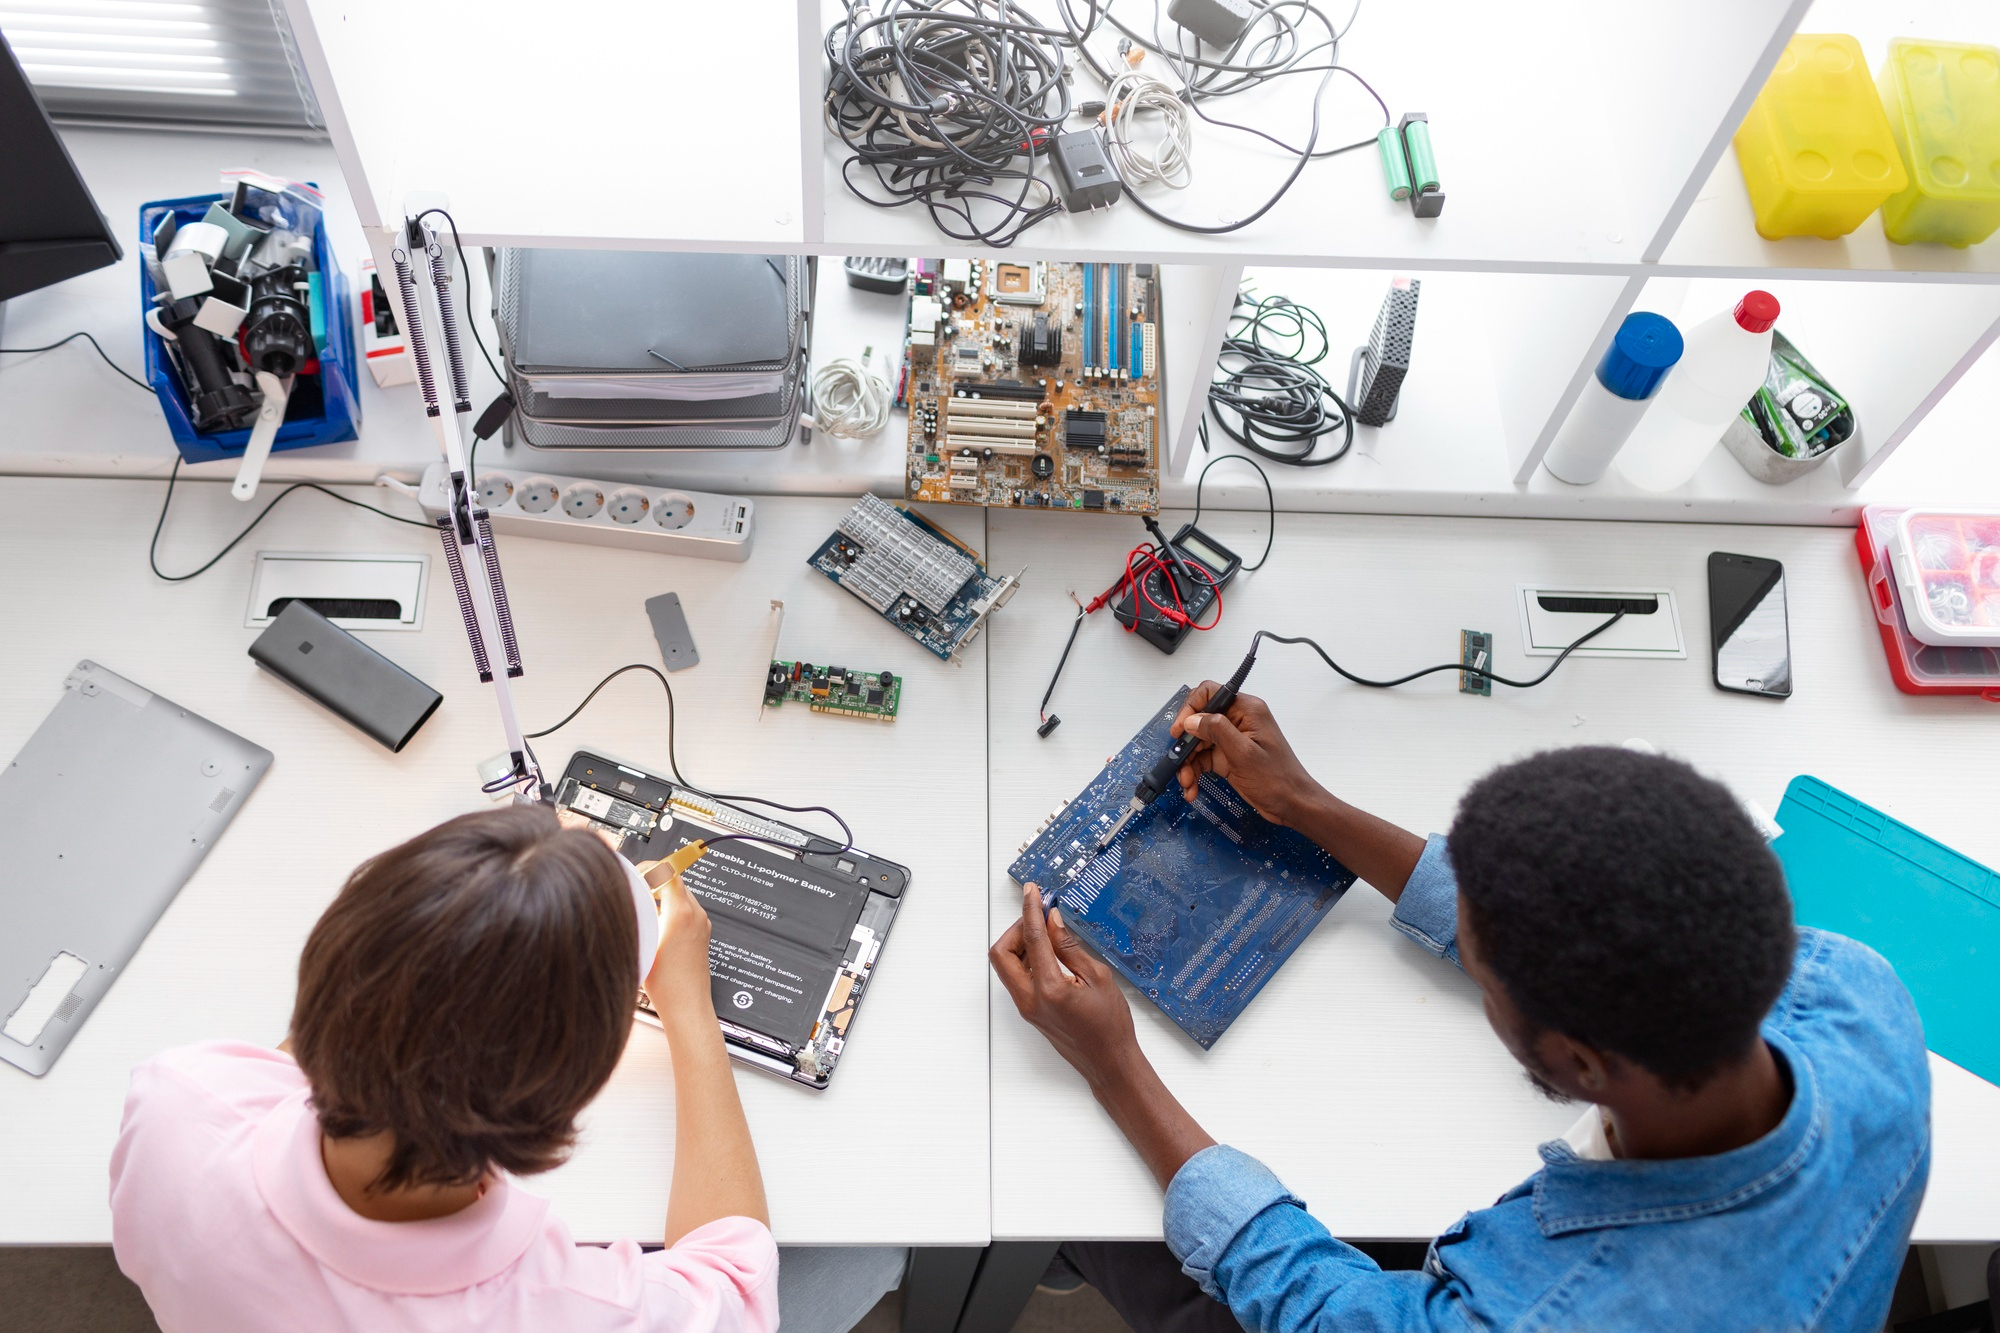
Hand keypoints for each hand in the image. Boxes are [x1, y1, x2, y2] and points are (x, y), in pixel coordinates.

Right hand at [642, 866, 715, 1031]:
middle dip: (653, 880)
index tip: (637, 872)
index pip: (669, 870)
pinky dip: (669, 908)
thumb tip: (625, 901)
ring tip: (641, 906)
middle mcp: (696, 915)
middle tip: (634, 887)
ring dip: (661, 894)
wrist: (687, 1007)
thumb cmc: (667, 986)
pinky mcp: (702, 934)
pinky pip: (685, 909)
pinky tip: (653, 922)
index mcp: (681, 912)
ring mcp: (702, 924)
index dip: (650, 866)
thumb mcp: (641, 945)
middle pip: (675, 880)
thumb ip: (636, 918)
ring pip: (680, 895)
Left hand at [990, 883, 1139, 1090]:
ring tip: (1046, 934)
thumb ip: (1069, 947)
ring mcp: (1027, 1008)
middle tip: (1038, 917)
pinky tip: (1047, 952)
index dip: (1030, 910)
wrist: (1109, 1062)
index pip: (1032, 939)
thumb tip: (1052, 921)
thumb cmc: (1110, 1026)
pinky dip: (1025, 960)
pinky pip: (1016, 978)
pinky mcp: (1030, 1012)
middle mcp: (1031, 1000)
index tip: (1032, 892)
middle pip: (1001, 953)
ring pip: (1005, 966)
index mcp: (1050, 989)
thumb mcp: (1098, 977)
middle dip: (1016, 929)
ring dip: (1019, 944)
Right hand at [1172, 686, 1324, 826]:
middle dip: (1186, 743)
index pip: (1210, 694)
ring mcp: (1232, 739)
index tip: (1180, 729)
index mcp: (1247, 711)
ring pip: (1197, 742)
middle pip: (1199, 721)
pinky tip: (1192, 786)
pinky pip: (1203, 759)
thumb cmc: (1280, 780)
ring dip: (1187, 762)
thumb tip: (1193, 720)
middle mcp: (1238, 721)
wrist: (1291, 804)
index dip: (1191, 709)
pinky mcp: (1228, 756)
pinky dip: (1194, 772)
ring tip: (1187, 780)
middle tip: (1179, 760)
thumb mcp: (1245, 754)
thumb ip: (1217, 731)